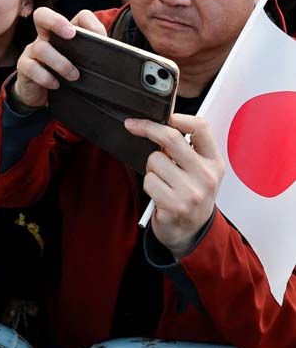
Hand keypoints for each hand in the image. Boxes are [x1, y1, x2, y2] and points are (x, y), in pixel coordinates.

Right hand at [13, 7, 106, 109]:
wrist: (40, 95)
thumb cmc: (65, 75)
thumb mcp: (81, 64)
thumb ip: (93, 57)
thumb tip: (115, 57)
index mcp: (65, 33)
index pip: (79, 16)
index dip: (90, 23)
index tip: (102, 38)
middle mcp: (46, 36)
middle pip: (42, 15)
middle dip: (56, 22)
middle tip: (70, 35)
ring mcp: (33, 50)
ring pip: (41, 47)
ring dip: (60, 62)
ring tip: (74, 76)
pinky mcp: (24, 66)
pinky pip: (31, 67)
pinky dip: (45, 77)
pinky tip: (56, 85)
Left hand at [125, 113, 223, 259]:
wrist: (191, 232)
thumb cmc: (191, 194)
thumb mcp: (200, 170)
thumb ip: (187, 148)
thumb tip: (157, 122)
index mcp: (214, 162)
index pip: (200, 126)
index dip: (176, 116)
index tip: (160, 115)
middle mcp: (206, 176)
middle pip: (171, 137)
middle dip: (147, 128)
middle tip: (133, 125)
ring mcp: (192, 192)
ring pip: (154, 160)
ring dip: (151, 168)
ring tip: (163, 180)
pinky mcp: (175, 206)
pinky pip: (149, 181)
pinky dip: (149, 185)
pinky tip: (160, 194)